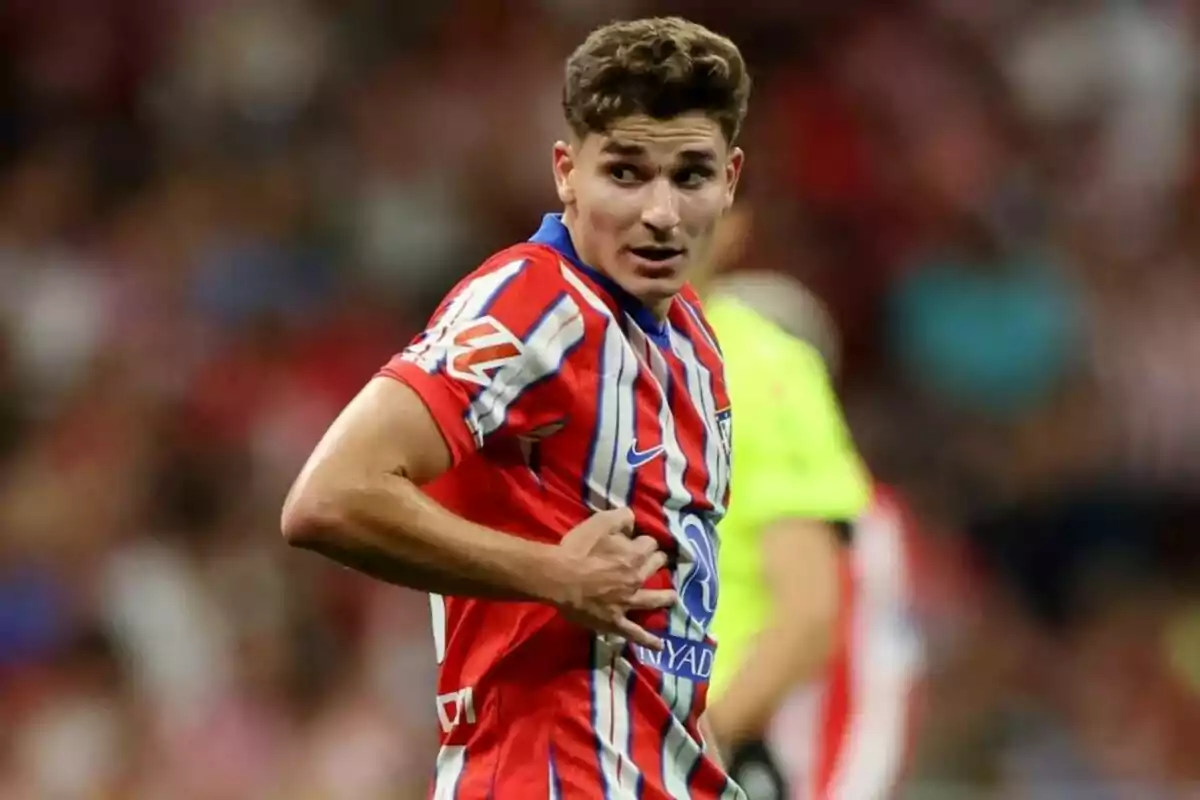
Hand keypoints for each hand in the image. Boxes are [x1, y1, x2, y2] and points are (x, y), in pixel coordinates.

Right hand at [548, 507, 676, 649]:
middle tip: (656, 563)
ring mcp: (628, 602)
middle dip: (657, 563)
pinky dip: (648, 640)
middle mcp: (636, 578)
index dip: (644, 541)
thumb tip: (633, 522)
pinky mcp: (616, 621)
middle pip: (655, 567)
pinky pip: (635, 633)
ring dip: (665, 596)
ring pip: (654, 599)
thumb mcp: (600, 522)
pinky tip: (660, 646)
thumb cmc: (577, 549)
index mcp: (634, 554)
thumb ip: (621, 518)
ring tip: (672, 597)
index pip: (650, 544)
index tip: (639, 541)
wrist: (559, 578)